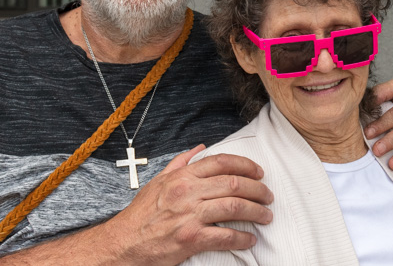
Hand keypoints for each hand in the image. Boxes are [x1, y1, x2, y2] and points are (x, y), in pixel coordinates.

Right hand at [106, 145, 273, 264]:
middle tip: (268, 196)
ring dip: (256, 212)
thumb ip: (180, 163)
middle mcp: (187, 192)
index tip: (259, 172)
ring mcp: (190, 215)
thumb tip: (199, 149)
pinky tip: (250, 239)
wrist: (124, 243)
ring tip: (266, 216)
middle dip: (257, 189)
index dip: (245, 165)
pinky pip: (225, 236)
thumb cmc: (141, 214)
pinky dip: (242, 237)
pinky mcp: (191, 239)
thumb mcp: (158, 182)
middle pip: (233, 184)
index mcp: (182, 177)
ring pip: (234, 207)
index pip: (221, 162)